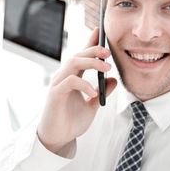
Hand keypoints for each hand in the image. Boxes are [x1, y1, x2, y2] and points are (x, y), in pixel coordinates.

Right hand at [37, 28, 116, 154]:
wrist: (58, 139)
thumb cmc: (71, 121)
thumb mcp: (93, 105)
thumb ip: (102, 91)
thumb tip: (114, 79)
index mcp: (72, 77)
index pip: (81, 55)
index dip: (89, 42)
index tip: (100, 31)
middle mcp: (64, 77)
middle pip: (78, 55)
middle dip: (94, 50)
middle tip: (109, 52)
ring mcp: (58, 84)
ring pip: (73, 63)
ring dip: (91, 62)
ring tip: (106, 68)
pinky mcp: (56, 94)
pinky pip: (70, 81)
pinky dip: (83, 84)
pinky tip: (93, 92)